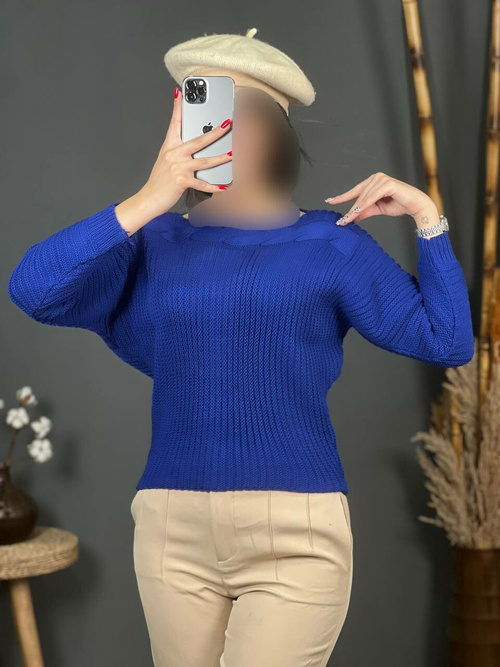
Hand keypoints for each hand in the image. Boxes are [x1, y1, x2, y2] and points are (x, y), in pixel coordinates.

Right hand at [115, 86, 232, 234]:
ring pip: (204, 161)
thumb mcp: (166, 160)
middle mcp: (174, 154)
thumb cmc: (160, 180)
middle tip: (227, 124)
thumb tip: (191, 146)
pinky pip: (201, 183)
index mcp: (170, 146)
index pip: (174, 123)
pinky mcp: (181, 181)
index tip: (180, 92)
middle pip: (198, 140)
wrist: (150, 197)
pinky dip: (213, 186)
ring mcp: (178, 167)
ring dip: (220, 158)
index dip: (177, 107)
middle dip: (214, 132)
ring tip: (232, 154)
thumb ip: (177, 150)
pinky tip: (224, 186)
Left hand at [325, 171, 438, 230]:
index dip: (342, 197)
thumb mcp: (376, 209)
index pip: (355, 191)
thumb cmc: (399, 204)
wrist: (415, 206)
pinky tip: (357, 212)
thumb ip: (363, 211)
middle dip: (349, 209)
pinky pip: (372, 197)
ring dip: (355, 209)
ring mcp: (382, 179)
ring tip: (347, 220)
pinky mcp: (388, 184)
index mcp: (373, 182)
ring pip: (364, 197)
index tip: (330, 201)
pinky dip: (364, 205)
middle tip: (341, 221)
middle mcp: (376, 178)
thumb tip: (350, 217)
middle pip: (358, 195)